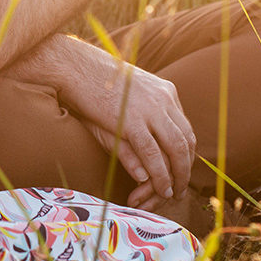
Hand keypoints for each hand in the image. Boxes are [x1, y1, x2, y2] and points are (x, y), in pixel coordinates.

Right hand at [31, 36, 195, 205]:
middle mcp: (164, 99)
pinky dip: (160, 176)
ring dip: (178, 176)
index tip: (179, 169)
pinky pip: (154, 155)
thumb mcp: (124, 100)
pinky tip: (160, 189)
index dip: (185, 153)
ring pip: (176, 150)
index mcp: (165, 90)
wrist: (73, 65)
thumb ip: (141, 119)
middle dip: (186, 168)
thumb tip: (149, 142)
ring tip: (173, 194)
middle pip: (187, 140)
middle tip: (181, 188)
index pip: (185, 128)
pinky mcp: (133, 122)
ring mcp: (151, 110)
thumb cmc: (93, 81)